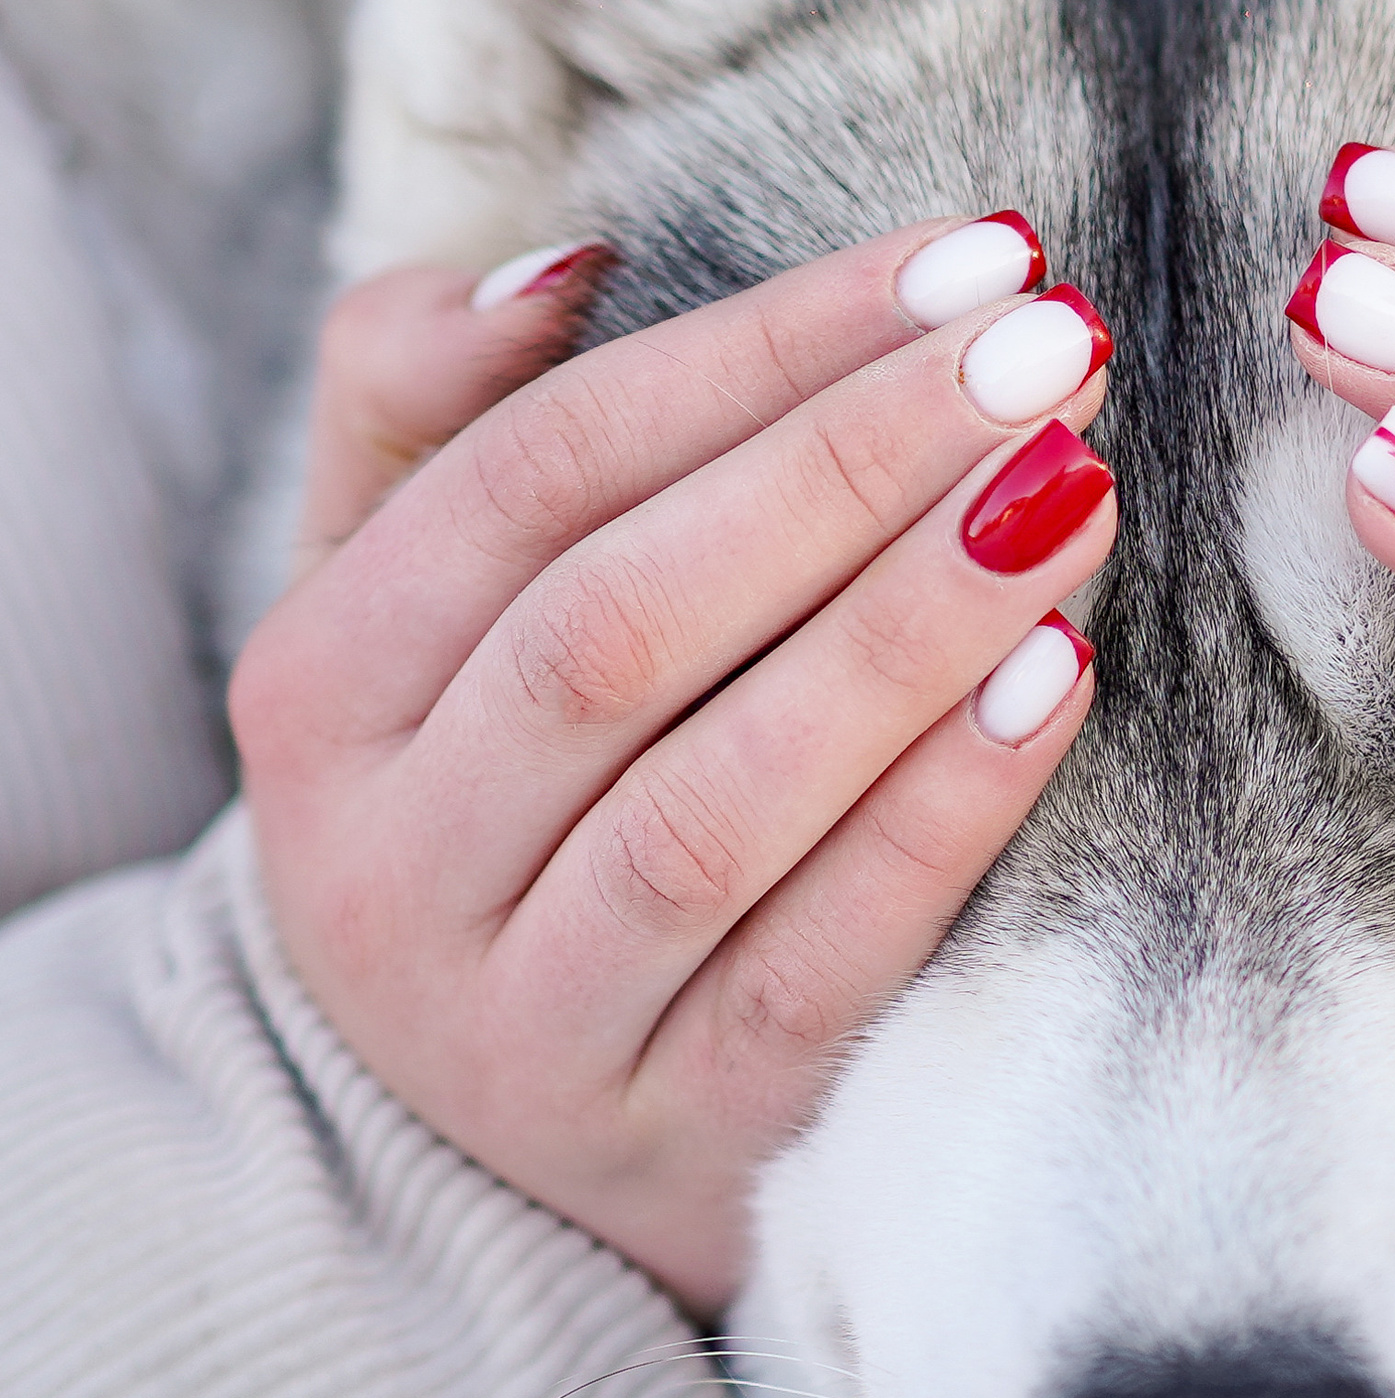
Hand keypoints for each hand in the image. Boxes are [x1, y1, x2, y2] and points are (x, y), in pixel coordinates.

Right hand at [233, 223, 1115, 1314]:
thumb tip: (566, 267)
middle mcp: (390, 860)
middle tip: (1048, 348)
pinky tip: (1056, 679)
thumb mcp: (401, 594)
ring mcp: (524, 1021)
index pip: (538, 468)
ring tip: (1072, 486)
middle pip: (619, 626)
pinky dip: (939, 818)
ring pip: (711, 807)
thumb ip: (427, 398)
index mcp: (319, 684)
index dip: (757, 349)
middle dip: (849, 466)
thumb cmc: (489, 779)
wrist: (474, 1134)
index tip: (965, 258)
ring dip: (908, 631)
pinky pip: (816, 969)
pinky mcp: (676, 1139)